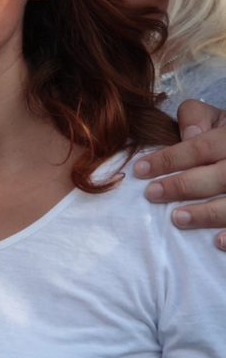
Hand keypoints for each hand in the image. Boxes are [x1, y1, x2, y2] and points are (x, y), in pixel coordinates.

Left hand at [134, 98, 225, 248]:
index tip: (140, 169)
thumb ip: (197, 117)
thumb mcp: (217, 118)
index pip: (201, 147)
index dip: (169, 159)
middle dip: (183, 186)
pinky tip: (216, 241)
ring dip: (206, 214)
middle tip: (152, 194)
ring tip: (177, 218)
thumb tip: (188, 133)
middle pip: (218, 176)